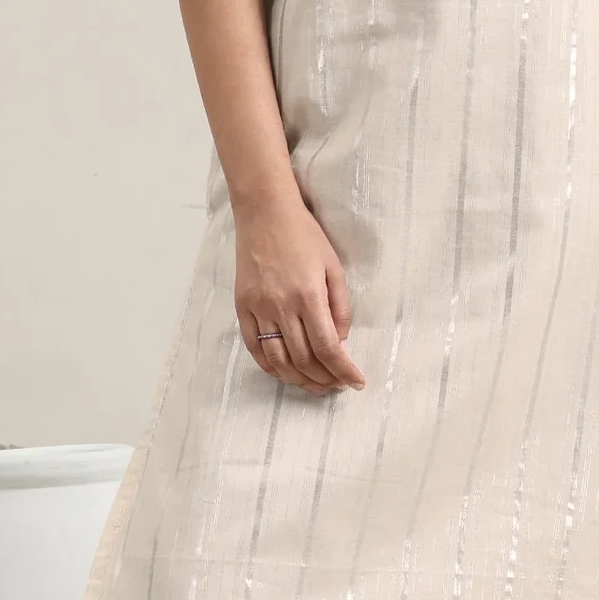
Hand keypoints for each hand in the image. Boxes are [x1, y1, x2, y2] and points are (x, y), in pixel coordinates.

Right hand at [235, 197, 364, 394]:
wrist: (265, 213)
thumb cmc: (304, 235)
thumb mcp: (334, 266)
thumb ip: (340, 306)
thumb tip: (341, 341)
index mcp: (309, 295)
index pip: (328, 347)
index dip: (344, 371)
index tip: (356, 383)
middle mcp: (282, 306)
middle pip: (304, 359)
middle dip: (325, 380)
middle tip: (338, 385)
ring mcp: (258, 308)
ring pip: (279, 360)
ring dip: (300, 380)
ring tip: (316, 386)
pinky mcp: (242, 307)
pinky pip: (255, 347)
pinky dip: (271, 367)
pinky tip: (286, 374)